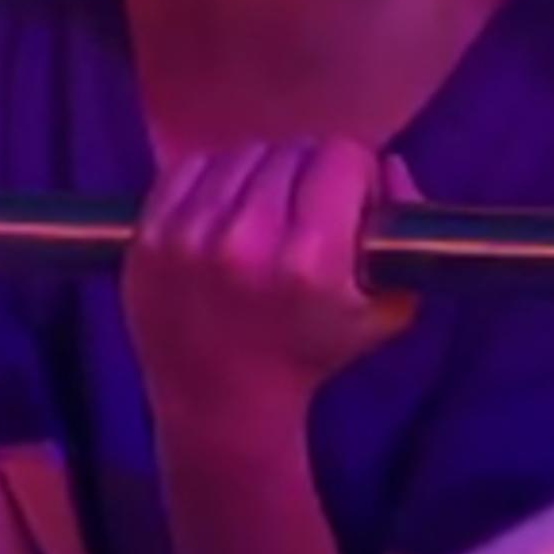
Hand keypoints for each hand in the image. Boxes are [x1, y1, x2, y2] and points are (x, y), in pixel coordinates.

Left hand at [121, 140, 421, 436]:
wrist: (219, 403)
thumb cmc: (309, 355)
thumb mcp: (385, 310)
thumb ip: (406, 230)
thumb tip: (389, 165)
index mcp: (310, 260)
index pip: (341, 155)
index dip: (355, 173)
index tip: (350, 200)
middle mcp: (246, 241)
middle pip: (292, 150)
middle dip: (309, 173)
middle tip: (308, 209)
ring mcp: (189, 236)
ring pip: (241, 152)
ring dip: (261, 173)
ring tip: (265, 212)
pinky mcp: (148, 236)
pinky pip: (190, 166)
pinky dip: (214, 179)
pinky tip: (225, 212)